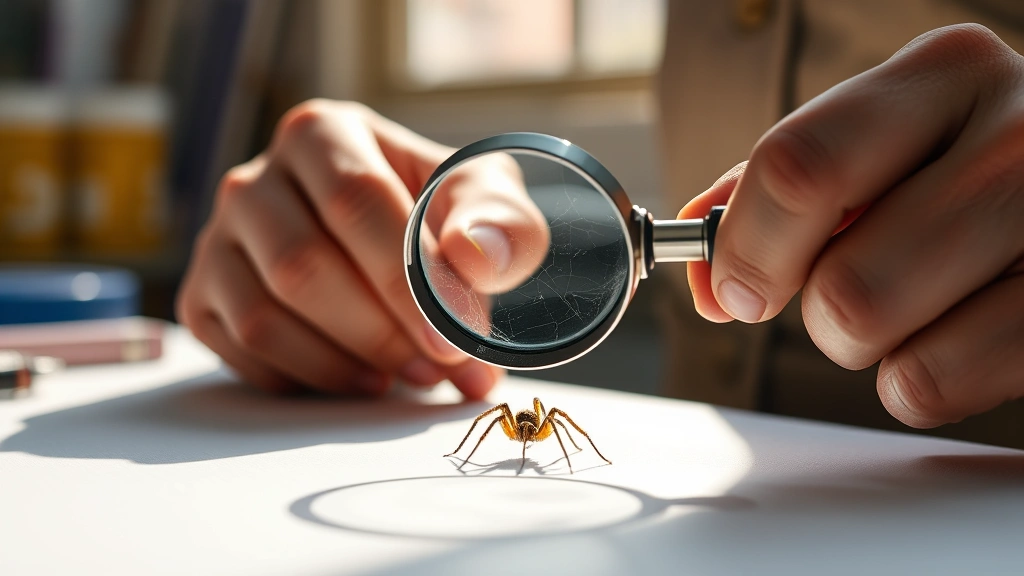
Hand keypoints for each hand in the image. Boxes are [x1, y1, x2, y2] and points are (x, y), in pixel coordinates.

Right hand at [177, 101, 546, 397]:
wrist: (395, 240)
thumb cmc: (440, 215)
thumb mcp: (487, 200)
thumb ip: (499, 222)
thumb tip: (472, 257)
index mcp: (320, 134)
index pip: (356, 201)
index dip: (407, 279)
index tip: (456, 337)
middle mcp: (253, 181)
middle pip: (303, 267)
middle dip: (381, 333)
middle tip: (440, 369)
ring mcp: (218, 242)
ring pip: (264, 318)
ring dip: (345, 366)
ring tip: (410, 378)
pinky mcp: (202, 299)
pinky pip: (241, 354)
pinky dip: (307, 382)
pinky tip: (361, 380)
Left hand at [682, 25, 1023, 427]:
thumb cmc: (959, 172)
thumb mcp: (875, 146)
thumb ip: (773, 191)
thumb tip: (703, 269)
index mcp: (945, 76)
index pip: (798, 168)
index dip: (747, 248)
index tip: (735, 288)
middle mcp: (1017, 136)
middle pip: (839, 280)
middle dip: (815, 312)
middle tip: (842, 297)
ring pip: (877, 330)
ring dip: (864, 346)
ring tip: (911, 309)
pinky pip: (933, 383)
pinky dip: (918, 382)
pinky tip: (955, 337)